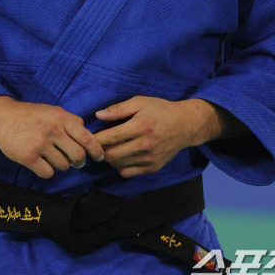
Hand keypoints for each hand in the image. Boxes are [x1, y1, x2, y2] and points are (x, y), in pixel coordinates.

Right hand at [0, 96, 104, 179]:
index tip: (100, 157)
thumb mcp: (54, 111)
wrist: (3, 116)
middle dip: (79, 161)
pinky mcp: (28, 157)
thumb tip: (89, 134)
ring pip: (63, 166)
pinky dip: (47, 171)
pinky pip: (48, 173)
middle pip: (78, 155)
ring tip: (51, 156)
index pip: (86, 137)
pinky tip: (41, 163)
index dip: (96, 150)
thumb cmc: (32, 115)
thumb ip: (71, 121)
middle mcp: (53, 131)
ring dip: (61, 164)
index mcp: (61, 118)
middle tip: (75, 161)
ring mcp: (40, 145)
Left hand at [94, 96, 217, 177]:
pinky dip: (120, 166)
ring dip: (110, 158)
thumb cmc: (161, 110)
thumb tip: (98, 115)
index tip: (88, 137)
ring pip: (118, 165)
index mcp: (141, 126)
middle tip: (96, 144)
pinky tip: (122, 155)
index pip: (112, 137)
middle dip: (100, 150)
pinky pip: (127, 172)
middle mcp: (145, 145)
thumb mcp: (141, 102)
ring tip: (110, 148)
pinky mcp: (152, 167)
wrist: (185, 125)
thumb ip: (119, 109)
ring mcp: (149, 158)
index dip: (97, 139)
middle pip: (112, 155)